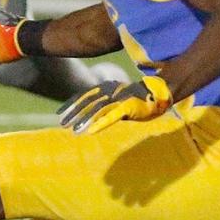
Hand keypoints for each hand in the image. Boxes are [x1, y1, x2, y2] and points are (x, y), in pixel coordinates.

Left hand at [58, 76, 172, 134]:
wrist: (160, 92)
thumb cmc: (137, 98)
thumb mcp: (117, 97)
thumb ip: (104, 103)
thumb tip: (89, 114)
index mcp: (106, 87)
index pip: (84, 95)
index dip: (71, 104)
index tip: (59, 113)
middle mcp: (110, 91)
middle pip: (87, 102)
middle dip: (74, 113)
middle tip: (62, 123)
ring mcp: (119, 98)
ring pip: (97, 110)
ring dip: (84, 120)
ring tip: (73, 130)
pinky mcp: (128, 106)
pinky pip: (111, 116)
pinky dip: (99, 124)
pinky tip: (90, 132)